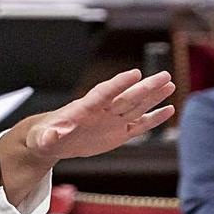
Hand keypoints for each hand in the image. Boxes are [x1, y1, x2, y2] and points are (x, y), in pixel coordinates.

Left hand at [23, 69, 174, 162]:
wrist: (54, 140)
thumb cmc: (45, 136)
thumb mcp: (44, 139)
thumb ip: (49, 137)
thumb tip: (53, 134)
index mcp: (85, 108)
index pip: (104, 92)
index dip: (119, 83)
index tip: (135, 73)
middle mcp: (103, 111)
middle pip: (127, 96)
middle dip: (145, 87)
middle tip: (164, 75)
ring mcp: (112, 120)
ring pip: (137, 107)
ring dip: (154, 97)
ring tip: (169, 84)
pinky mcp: (118, 133)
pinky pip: (140, 125)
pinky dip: (154, 119)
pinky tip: (169, 110)